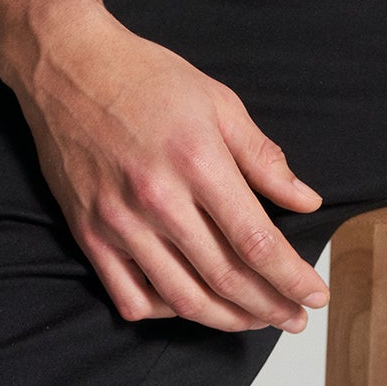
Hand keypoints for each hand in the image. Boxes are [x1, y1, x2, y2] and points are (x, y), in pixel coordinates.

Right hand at [10, 7, 331, 331]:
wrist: (71, 66)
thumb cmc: (149, 77)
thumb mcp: (219, 102)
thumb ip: (263, 157)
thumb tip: (306, 200)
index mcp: (199, 161)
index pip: (257, 241)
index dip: (291, 277)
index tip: (315, 295)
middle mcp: (159, 199)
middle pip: (225, 277)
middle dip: (270, 307)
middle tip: (295, 319)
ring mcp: (119, 222)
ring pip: (182, 298)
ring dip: (226, 319)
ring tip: (255, 319)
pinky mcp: (89, 234)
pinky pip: (131, 297)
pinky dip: (166, 312)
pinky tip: (191, 303)